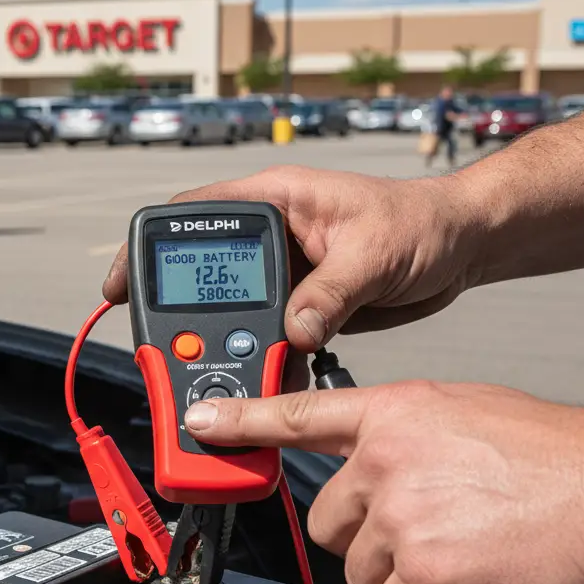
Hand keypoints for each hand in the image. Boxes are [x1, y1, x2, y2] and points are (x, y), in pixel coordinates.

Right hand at [102, 166, 482, 351]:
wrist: (463, 247)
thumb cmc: (424, 222)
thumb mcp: (374, 252)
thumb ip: (329, 294)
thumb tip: (291, 334)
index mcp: (274, 201)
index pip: (191, 216)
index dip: (146, 248)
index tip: (119, 285)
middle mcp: (271, 235)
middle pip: (202, 273)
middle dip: (179, 313)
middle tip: (163, 352)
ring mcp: (285, 272)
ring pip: (231, 309)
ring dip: (221, 344)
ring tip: (212, 378)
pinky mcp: (302, 303)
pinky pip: (265, 334)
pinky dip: (259, 359)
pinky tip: (258, 382)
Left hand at [182, 382, 583, 583]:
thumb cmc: (546, 453)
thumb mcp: (458, 413)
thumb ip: (398, 434)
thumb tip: (366, 465)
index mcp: (391, 415)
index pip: (298, 417)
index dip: (241, 423)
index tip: (201, 427)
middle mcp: (384, 463)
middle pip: (327, 522)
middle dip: (364, 535)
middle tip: (419, 528)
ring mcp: (401, 521)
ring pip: (359, 571)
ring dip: (399, 574)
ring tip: (455, 549)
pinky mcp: (424, 578)